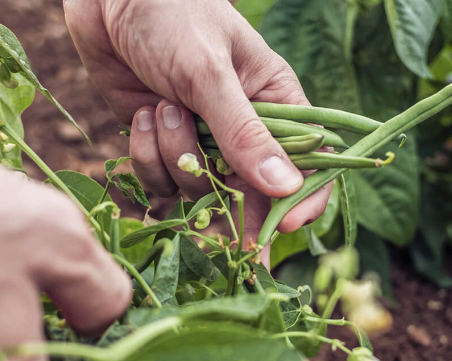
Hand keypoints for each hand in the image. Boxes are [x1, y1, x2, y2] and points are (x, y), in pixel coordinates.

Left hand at [64, 0, 332, 260]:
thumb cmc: (174, 16)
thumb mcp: (212, 75)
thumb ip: (245, 135)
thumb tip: (287, 188)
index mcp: (276, 104)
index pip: (307, 162)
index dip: (302, 199)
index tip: (287, 225)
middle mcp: (242, 128)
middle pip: (252, 192)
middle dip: (236, 208)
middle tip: (237, 247)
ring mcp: (200, 139)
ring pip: (198, 187)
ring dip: (177, 156)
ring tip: (164, 107)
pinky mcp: (163, 144)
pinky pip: (160, 178)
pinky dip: (148, 154)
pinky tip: (144, 114)